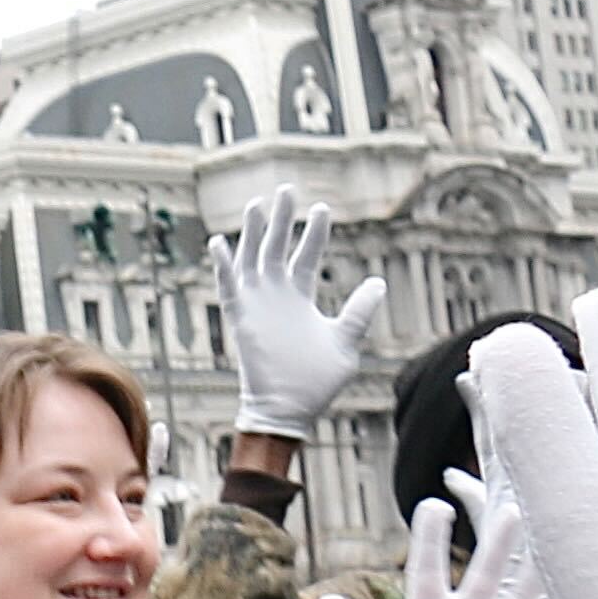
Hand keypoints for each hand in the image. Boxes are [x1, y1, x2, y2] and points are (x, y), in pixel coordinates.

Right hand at [219, 185, 388, 437]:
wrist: (288, 409)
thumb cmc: (317, 382)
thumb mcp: (346, 342)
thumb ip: (359, 312)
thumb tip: (377, 281)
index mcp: (301, 299)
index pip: (307, 256)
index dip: (314, 232)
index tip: (322, 207)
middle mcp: (277, 296)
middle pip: (277, 247)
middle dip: (281, 219)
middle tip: (286, 188)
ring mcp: (257, 305)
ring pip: (252, 259)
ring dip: (252, 233)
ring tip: (256, 204)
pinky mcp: (241, 318)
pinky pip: (228, 287)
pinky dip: (224, 266)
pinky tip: (220, 243)